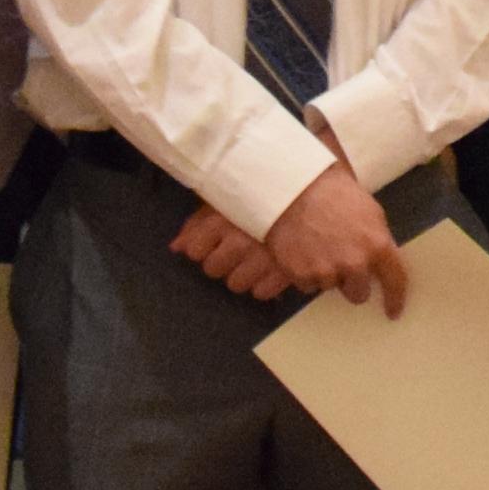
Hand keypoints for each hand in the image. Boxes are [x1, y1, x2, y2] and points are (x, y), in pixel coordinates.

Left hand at [169, 205, 293, 297]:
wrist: (312, 199)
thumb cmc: (265, 197)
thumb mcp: (230, 200)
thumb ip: (197, 223)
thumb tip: (175, 247)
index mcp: (221, 221)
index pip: (194, 250)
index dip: (203, 247)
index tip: (215, 241)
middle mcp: (238, 242)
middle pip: (213, 270)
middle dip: (222, 261)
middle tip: (237, 249)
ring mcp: (260, 261)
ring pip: (235, 284)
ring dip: (243, 274)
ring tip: (255, 258)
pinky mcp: (283, 275)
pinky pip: (261, 292)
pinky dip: (265, 283)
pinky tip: (270, 267)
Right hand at [265, 164, 412, 312]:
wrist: (294, 187)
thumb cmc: (335, 193)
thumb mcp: (369, 212)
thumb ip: (377, 241)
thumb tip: (379, 262)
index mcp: (377, 246)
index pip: (395, 281)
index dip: (395, 299)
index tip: (392, 312)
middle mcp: (355, 264)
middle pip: (358, 294)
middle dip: (351, 283)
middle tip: (340, 264)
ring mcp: (327, 272)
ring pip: (329, 287)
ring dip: (325, 274)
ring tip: (316, 247)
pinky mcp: (301, 275)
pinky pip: (307, 284)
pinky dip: (305, 273)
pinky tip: (301, 250)